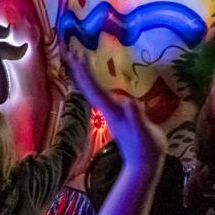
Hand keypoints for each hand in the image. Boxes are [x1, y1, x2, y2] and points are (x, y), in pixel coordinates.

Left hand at [65, 50, 165, 167]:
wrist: (142, 164)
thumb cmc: (147, 148)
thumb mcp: (145, 132)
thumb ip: (137, 117)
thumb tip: (129, 101)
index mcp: (112, 110)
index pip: (94, 88)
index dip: (85, 72)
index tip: (77, 54)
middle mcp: (106, 110)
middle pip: (87, 86)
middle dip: (77, 68)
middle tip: (67, 49)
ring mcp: (109, 112)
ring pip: (90, 89)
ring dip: (82, 73)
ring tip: (76, 58)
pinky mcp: (115, 115)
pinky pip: (98, 94)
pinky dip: (92, 83)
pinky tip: (93, 80)